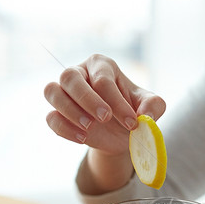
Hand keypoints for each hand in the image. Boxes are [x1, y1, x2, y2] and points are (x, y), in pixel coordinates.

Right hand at [43, 54, 165, 192]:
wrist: (120, 133)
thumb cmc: (133, 111)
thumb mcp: (150, 107)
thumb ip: (153, 106)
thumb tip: (145, 116)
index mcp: (101, 65)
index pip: (103, 79)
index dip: (116, 102)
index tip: (132, 122)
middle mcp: (79, 73)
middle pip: (70, 77)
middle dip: (87, 99)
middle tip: (104, 118)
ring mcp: (64, 93)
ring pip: (52, 91)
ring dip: (70, 111)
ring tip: (90, 127)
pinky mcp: (57, 113)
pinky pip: (51, 117)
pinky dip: (64, 128)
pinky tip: (83, 138)